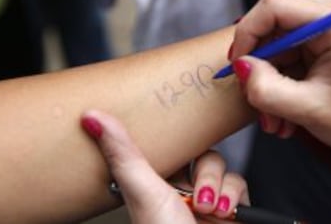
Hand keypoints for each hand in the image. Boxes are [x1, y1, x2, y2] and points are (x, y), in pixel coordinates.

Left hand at [80, 110, 248, 223]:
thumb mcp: (142, 191)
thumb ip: (122, 154)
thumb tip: (90, 118)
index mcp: (155, 183)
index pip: (171, 148)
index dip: (179, 139)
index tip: (181, 128)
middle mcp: (181, 190)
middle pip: (202, 154)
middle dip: (205, 171)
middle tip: (193, 191)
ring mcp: (205, 199)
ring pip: (223, 169)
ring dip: (219, 187)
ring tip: (206, 208)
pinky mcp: (229, 208)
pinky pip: (240, 184)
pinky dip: (233, 197)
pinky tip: (221, 213)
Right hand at [230, 0, 330, 169]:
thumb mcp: (310, 110)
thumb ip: (267, 89)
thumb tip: (241, 67)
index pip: (274, 6)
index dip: (248, 32)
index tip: (238, 64)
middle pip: (272, 32)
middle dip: (258, 71)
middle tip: (256, 101)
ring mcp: (326, 37)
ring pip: (276, 52)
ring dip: (267, 86)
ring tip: (274, 120)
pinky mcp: (322, 51)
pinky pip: (287, 63)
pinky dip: (279, 88)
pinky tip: (283, 115)